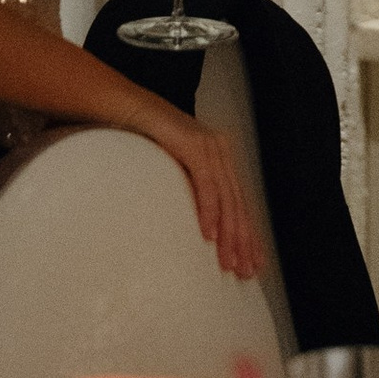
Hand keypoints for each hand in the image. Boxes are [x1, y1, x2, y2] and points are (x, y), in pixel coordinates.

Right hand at [133, 99, 264, 278]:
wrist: (125, 106)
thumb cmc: (144, 139)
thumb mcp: (172, 168)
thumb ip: (189, 188)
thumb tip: (194, 226)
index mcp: (219, 157)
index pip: (239, 203)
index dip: (248, 234)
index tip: (253, 262)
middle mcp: (220, 151)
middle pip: (238, 204)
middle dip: (243, 241)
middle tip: (244, 271)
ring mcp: (209, 146)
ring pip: (226, 198)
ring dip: (228, 234)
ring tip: (228, 261)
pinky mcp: (193, 145)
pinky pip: (206, 183)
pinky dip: (209, 210)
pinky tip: (208, 234)